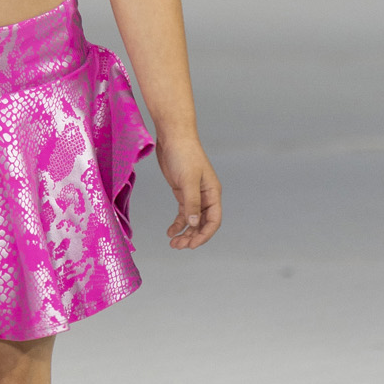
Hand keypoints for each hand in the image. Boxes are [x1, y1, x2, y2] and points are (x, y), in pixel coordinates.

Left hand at [156, 134, 221, 249]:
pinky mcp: (182, 191)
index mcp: (213, 193)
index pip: (213, 220)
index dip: (204, 235)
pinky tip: (170, 232)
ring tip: (174, 244)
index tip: (192, 244)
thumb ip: (191, 202)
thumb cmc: (184, 154)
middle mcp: (205, 196)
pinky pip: (182, 213)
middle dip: (192, 236)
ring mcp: (194, 194)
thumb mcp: (188, 180)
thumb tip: (193, 223)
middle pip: (203, 223)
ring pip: (192, 220)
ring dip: (184, 232)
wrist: (173, 137)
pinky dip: (177, 223)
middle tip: (178, 246)